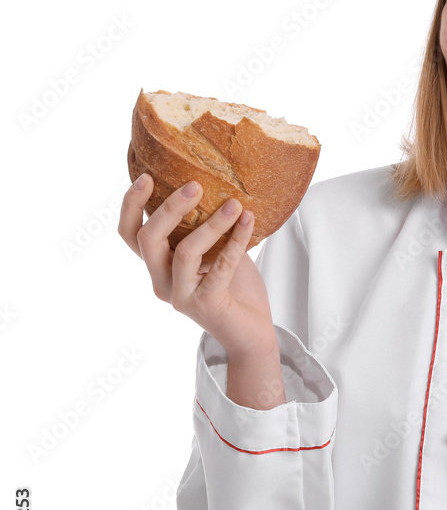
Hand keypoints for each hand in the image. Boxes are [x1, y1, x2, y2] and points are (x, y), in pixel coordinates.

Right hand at [118, 175, 277, 357]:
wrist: (252, 332)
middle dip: (169, 208)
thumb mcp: (216, 250)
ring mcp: (181, 296)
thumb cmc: (234, 288)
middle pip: (148, 240)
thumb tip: (219, 184)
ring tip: (234, 204)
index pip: (130, 235)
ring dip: (211, 224)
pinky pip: (221, 266)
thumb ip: (207, 226)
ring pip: (185, 252)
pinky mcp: (206, 305)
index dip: (130, 206)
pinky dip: (236, 240)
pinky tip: (249, 221)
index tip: (146, 177)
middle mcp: (162, 282)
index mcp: (158, 267)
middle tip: (195, 185)